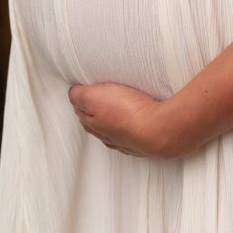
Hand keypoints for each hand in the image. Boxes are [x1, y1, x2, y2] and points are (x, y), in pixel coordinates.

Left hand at [67, 81, 199, 158]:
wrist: (158, 130)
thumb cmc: (128, 112)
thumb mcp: (93, 96)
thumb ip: (79, 95)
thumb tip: (73, 93)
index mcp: (93, 124)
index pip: (80, 111)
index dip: (81, 98)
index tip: (83, 90)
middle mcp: (108, 136)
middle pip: (96, 122)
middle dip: (94, 110)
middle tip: (98, 96)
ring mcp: (127, 141)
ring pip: (115, 129)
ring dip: (115, 119)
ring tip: (118, 106)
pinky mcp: (145, 142)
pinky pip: (134, 133)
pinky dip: (132, 126)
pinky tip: (137, 120)